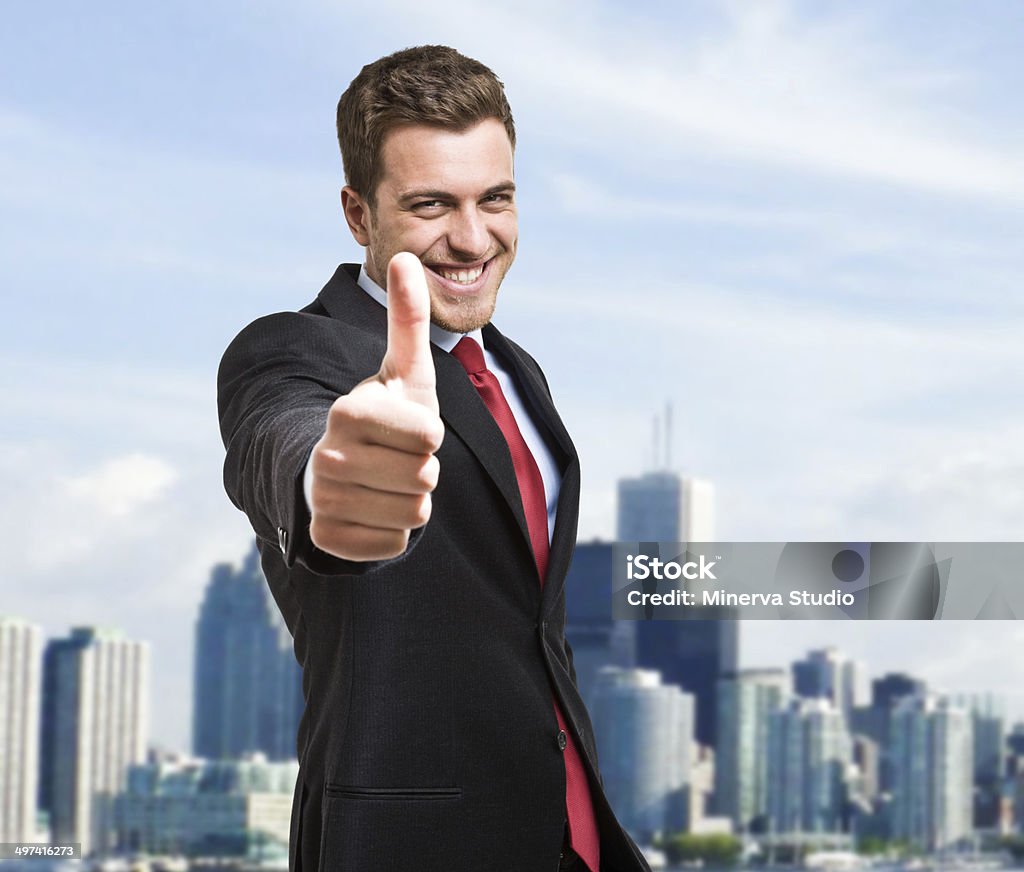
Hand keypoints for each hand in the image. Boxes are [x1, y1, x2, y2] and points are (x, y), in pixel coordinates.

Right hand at [308, 252, 443, 560]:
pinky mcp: (328, 538)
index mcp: (349, 411)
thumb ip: (408, 319)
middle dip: (423, 470)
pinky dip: (394, 532)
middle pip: (425, 478)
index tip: (406, 427)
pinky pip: (394, 544)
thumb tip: (407, 256)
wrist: (344, 469)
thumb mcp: (403, 370)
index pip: (429, 438)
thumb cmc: (386, 416)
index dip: (429, 434)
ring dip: (412, 500)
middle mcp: (328, 456)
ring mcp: (324, 500)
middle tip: (397, 457)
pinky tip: (374, 509)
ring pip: (414, 514)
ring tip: (387, 481)